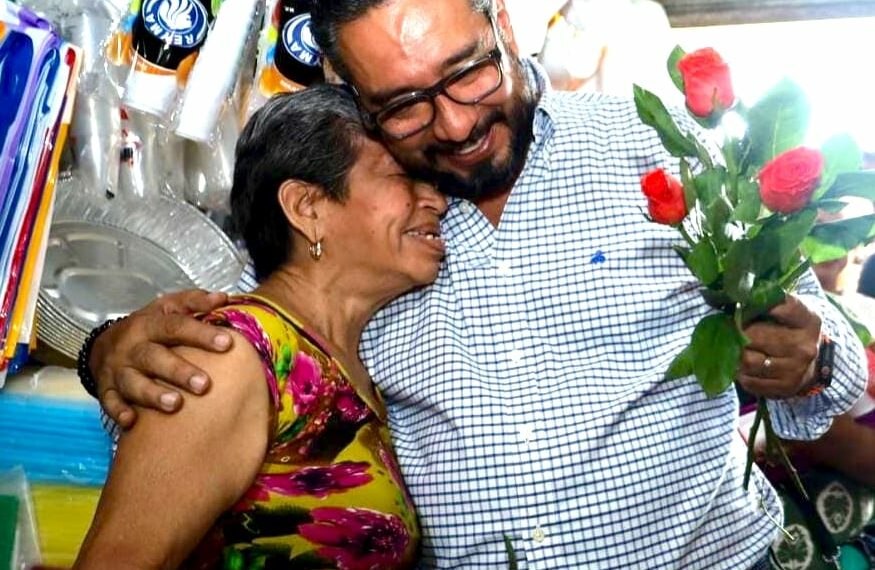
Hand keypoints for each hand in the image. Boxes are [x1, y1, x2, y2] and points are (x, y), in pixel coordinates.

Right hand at [90, 290, 231, 427]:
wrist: (103, 344)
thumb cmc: (149, 327)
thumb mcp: (168, 307)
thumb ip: (195, 302)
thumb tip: (223, 299)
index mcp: (151, 324)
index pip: (177, 326)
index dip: (201, 334)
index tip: (226, 343)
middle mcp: (133, 346)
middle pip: (154, 357)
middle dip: (179, 371)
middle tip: (204, 384)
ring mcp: (118, 369)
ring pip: (133, 382)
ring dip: (152, 394)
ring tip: (174, 404)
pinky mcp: (107, 389)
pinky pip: (110, 402)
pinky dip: (119, 411)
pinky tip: (132, 421)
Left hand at [737, 295, 820, 398]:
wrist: (814, 363)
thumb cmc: (792, 330)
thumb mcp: (790, 310)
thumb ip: (768, 302)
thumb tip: (735, 297)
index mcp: (809, 320)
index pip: (783, 307)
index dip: (759, 303)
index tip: (744, 302)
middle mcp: (804, 346)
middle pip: (754, 336)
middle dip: (738, 331)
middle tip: (731, 328)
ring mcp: (795, 370)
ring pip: (747, 360)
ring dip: (736, 353)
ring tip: (736, 346)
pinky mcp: (783, 387)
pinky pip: (748, 380)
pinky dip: (740, 372)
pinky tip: (744, 364)